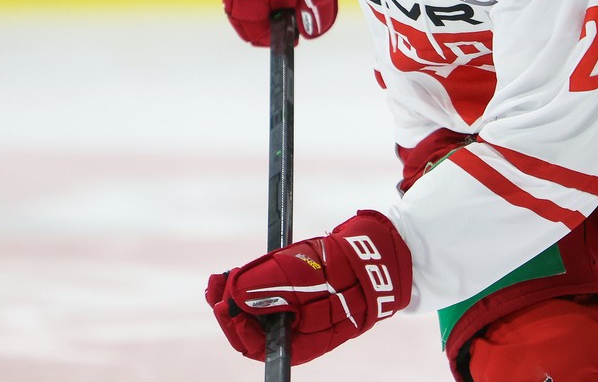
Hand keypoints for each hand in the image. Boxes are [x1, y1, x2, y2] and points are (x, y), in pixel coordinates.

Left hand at [205, 211, 412, 364]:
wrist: (382, 252)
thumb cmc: (346, 267)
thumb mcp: (304, 273)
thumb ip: (268, 285)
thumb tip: (231, 296)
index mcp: (304, 342)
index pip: (255, 344)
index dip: (233, 323)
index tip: (220, 298)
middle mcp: (303, 333)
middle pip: (255, 331)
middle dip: (230, 307)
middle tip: (215, 283)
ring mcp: (306, 315)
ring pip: (262, 314)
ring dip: (240, 294)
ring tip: (224, 277)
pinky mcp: (308, 297)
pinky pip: (275, 299)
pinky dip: (257, 285)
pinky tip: (243, 272)